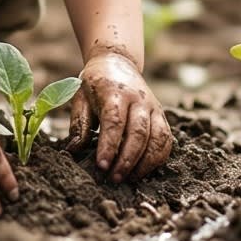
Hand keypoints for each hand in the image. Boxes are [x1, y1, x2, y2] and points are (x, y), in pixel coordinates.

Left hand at [66, 53, 172, 181]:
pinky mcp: (161, 115)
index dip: (109, 145)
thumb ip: (79, 123)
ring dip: (145, 162)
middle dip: (127, 159)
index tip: (101, 166)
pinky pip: (166, 139)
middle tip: (115, 178)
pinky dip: (158, 157)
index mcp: (114, 92)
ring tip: (129, 178)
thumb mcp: (80, 98)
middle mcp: (138, 99)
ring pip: (157, 138)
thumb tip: (74, 150)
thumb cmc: (95, 84)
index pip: (114, 121)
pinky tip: (144, 170)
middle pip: (138, 132)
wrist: (118, 62)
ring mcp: (153, 107)